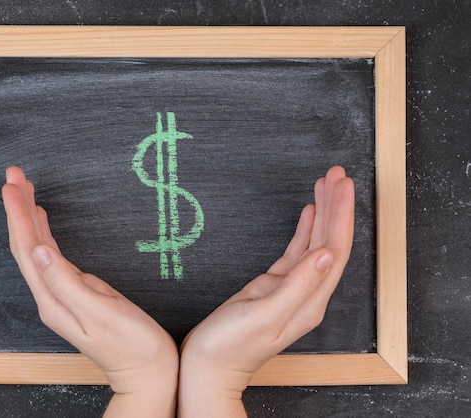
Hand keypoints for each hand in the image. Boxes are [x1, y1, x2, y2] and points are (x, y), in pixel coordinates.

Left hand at [2, 166, 177, 416]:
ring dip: (28, 218)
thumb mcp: (102, 312)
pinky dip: (44, 233)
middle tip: (15, 175)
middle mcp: (50, 297)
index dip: (19, 215)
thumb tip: (40, 250)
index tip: (14, 185)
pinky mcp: (75, 292)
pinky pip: (51, 256)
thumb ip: (67, 282)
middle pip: (26, 246)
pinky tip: (43, 220)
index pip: (27, 249)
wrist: (148, 371)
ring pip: (36, 248)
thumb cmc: (132, 345)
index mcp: (52, 300)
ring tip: (24, 189)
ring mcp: (62, 295)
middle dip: (18, 209)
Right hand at [178, 166, 354, 416]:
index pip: (334, 250)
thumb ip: (298, 285)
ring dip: (323, 213)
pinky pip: (297, 251)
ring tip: (326, 184)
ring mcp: (291, 289)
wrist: (209, 365)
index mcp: (310, 301)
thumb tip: (326, 253)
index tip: (340, 185)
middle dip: (335, 206)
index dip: (340, 215)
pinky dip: (305, 229)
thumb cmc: (231, 346)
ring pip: (315, 243)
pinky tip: (308, 212)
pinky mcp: (274, 285)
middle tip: (336, 173)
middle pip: (330, 242)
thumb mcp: (265, 314)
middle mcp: (307, 294)